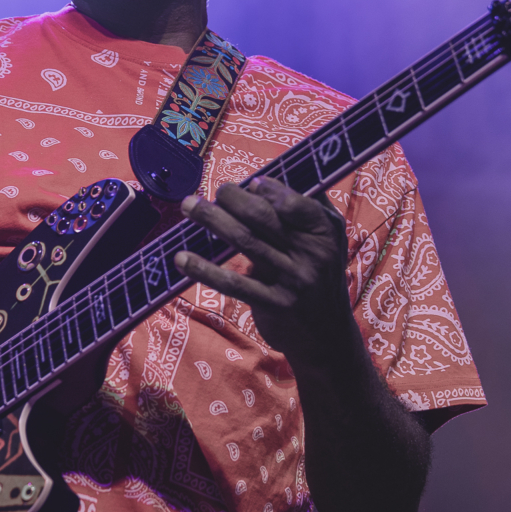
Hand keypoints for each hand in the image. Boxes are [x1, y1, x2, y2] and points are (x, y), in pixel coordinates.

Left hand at [174, 177, 358, 368]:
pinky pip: (234, 283)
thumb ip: (309, 208)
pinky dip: (205, 269)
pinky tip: (182, 258)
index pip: (296, 203)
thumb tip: (273, 176)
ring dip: (212, 220)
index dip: (270, 189)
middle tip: (213, 192)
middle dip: (233, 199)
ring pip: (245, 242)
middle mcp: (312, 254)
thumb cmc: (318, 277)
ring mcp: (293, 280)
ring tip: (189, 206)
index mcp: (326, 231)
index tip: (247, 183)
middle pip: (264, 218)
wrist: (327, 336)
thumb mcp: (328, 240)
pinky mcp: (274, 304)